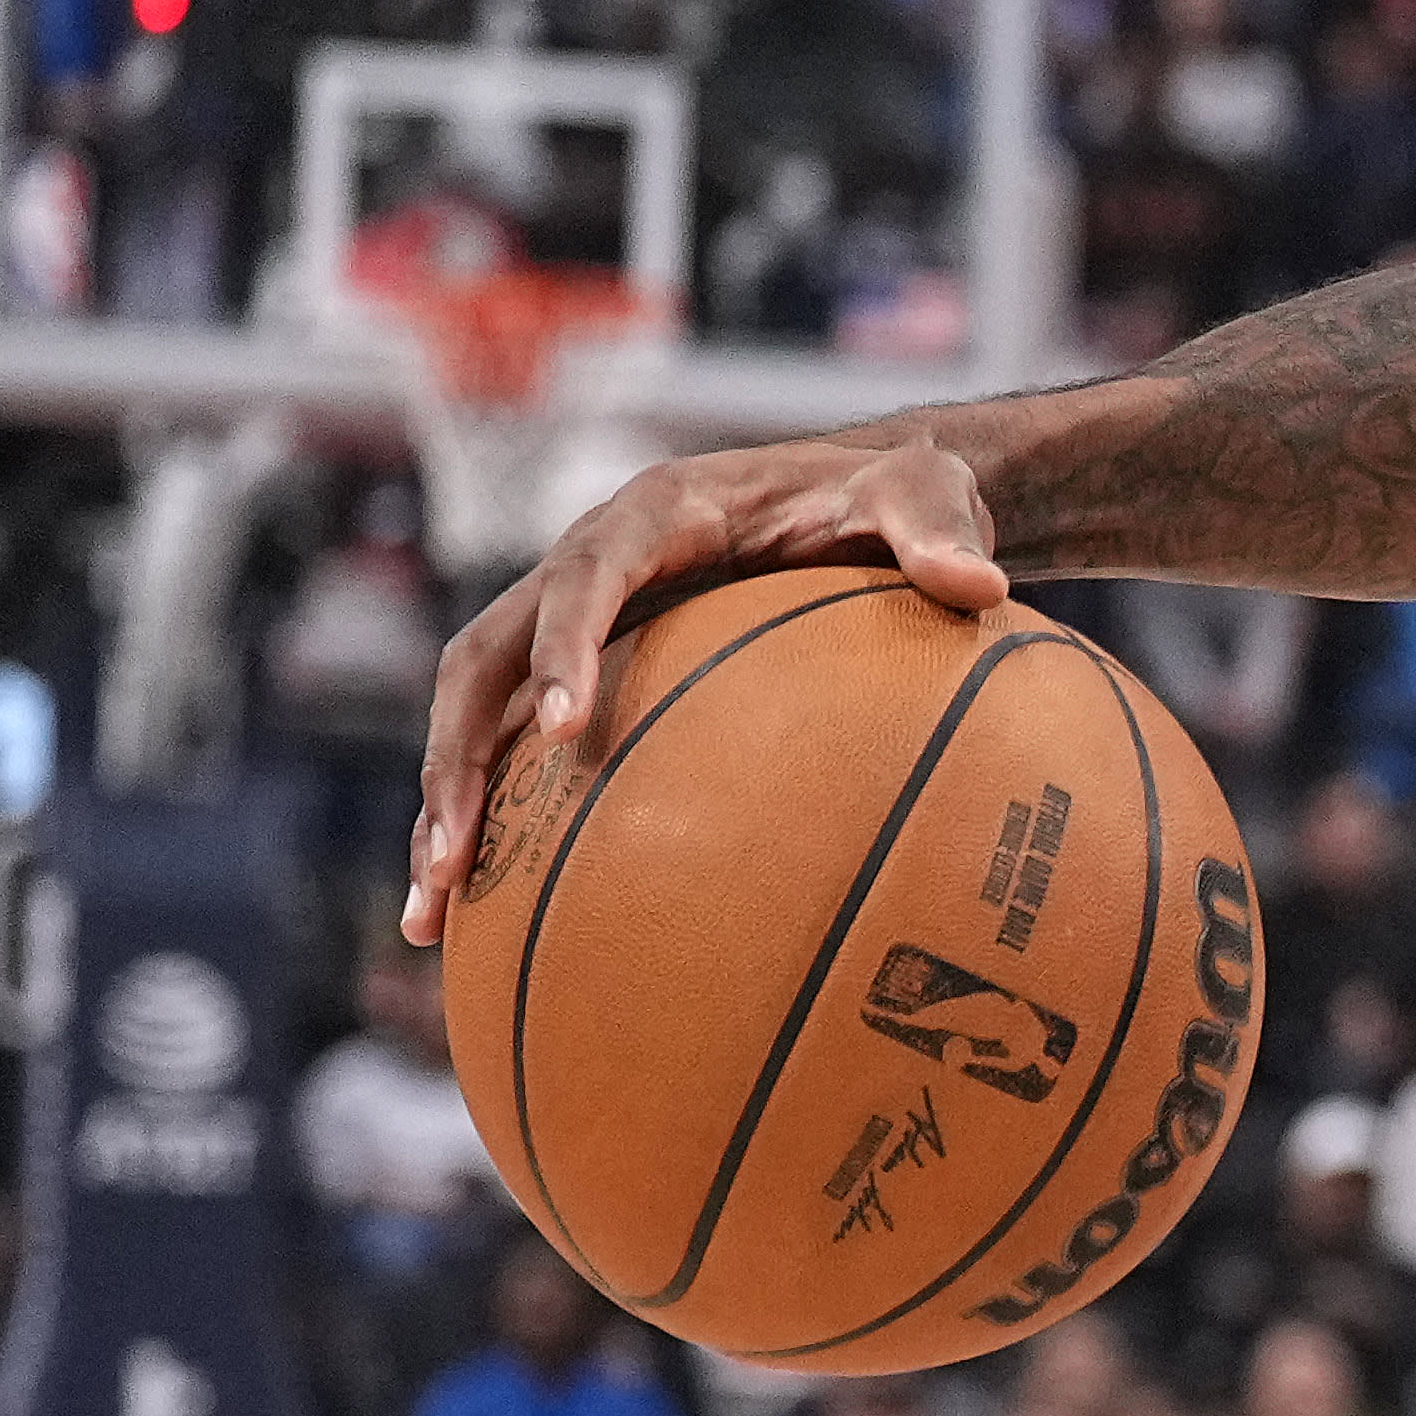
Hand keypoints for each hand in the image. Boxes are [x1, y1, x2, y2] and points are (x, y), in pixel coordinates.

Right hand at [408, 427, 1012, 945]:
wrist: (865, 497)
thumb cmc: (892, 496)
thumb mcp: (926, 495)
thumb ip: (939, 529)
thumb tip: (981, 587)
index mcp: (655, 514)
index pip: (587, 574)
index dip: (565, 643)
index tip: (568, 726)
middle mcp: (589, 564)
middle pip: (484, 656)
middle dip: (457, 752)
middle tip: (453, 854)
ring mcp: (575, 621)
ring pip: (476, 710)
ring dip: (446, 802)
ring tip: (434, 912)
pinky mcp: (586, 670)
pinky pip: (515, 745)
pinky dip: (494, 821)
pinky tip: (485, 920)